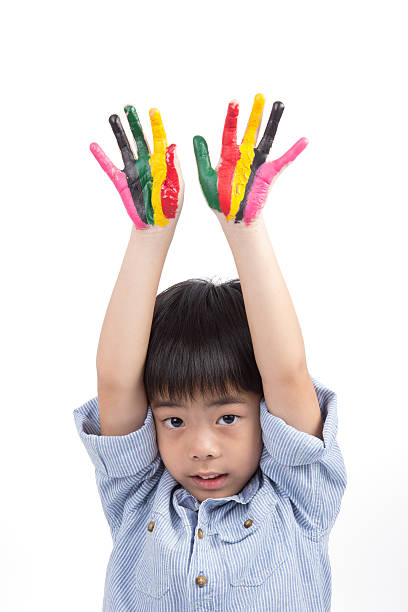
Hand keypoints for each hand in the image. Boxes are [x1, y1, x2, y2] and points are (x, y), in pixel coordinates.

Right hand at [90, 106, 183, 230]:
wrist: (156, 226)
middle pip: (139, 138)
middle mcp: (146, 163)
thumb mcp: (178, 186)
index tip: (153, 110)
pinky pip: (109, 167)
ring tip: (113, 117)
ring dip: (119, 133)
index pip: (159, 139)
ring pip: (124, 147)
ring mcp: (133, 171)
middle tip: (129, 107)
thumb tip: (173, 146)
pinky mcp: (122, 182)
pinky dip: (101, 157)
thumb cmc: (170, 207)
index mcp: (162, 163)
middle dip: (135, 123)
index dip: (156, 125)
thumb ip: (174, 166)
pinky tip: (94, 145)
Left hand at [193, 94, 307, 226]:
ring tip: (279, 105)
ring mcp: (257, 163)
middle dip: (255, 114)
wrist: (232, 217)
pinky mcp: (268, 174)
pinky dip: (294, 151)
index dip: (232, 117)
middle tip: (259, 96)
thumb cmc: (218, 199)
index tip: (234, 102)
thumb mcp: (206, 177)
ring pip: (267, 138)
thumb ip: (202, 157)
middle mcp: (244, 155)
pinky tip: (304, 140)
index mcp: (228, 155)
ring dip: (273, 122)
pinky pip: (283, 161)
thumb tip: (197, 136)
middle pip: (250, 129)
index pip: (230, 131)